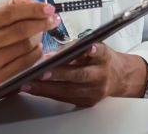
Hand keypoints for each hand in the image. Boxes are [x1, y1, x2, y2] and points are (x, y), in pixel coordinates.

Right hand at [0, 0, 56, 84]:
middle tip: (53, 20)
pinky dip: (36, 53)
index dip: (32, 10)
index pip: (10, 13)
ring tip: (40, 33)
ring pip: (25, 46)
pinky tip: (36, 48)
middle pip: (20, 30)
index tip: (49, 8)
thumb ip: (15, 2)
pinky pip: (26, 63)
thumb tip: (34, 3)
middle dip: (41, 23)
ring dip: (38, 38)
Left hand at [22, 43, 147, 106]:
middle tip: (40, 73)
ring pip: (68, 91)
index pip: (98, 52)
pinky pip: (65, 98)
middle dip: (58, 74)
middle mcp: (101, 75)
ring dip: (46, 88)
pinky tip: (35, 89)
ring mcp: (95, 91)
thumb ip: (76, 47)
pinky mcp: (88, 102)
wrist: (119, 77)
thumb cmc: (102, 58)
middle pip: (79, 75)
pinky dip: (49, 93)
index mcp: (104, 57)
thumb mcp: (95, 45)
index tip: (85, 49)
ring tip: (28, 84)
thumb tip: (51, 53)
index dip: (91, 51)